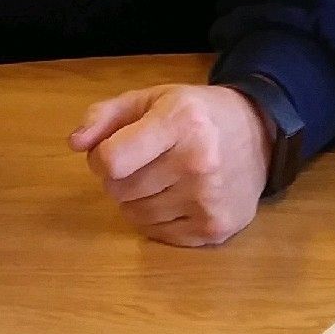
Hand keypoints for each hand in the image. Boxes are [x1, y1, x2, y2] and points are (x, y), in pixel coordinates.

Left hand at [70, 83, 275, 247]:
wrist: (259, 135)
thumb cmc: (196, 114)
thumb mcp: (152, 99)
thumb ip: (105, 116)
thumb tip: (75, 144)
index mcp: (180, 122)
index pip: (111, 160)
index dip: (101, 156)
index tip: (115, 148)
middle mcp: (197, 162)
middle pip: (119, 189)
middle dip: (119, 177)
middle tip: (143, 162)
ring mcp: (209, 200)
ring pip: (135, 215)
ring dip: (136, 199)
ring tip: (161, 177)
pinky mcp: (215, 228)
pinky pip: (157, 234)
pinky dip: (156, 219)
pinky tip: (176, 196)